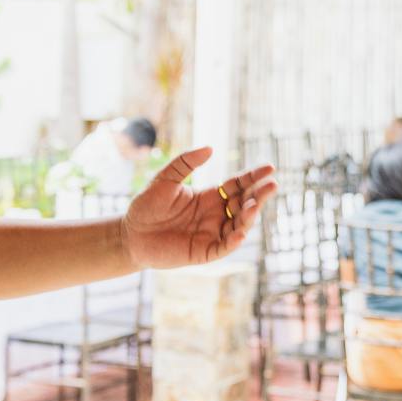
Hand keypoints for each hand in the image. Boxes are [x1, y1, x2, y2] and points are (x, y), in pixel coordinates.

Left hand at [121, 147, 275, 268]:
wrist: (130, 234)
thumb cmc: (146, 206)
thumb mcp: (165, 179)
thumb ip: (186, 163)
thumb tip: (210, 148)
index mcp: (209, 197)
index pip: (238, 186)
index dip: (253, 177)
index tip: (269, 167)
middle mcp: (215, 215)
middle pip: (244, 204)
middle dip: (258, 195)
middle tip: (272, 184)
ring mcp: (212, 234)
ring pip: (239, 226)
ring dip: (249, 216)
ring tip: (254, 204)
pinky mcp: (204, 252)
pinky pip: (223, 247)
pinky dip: (233, 241)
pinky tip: (240, 232)